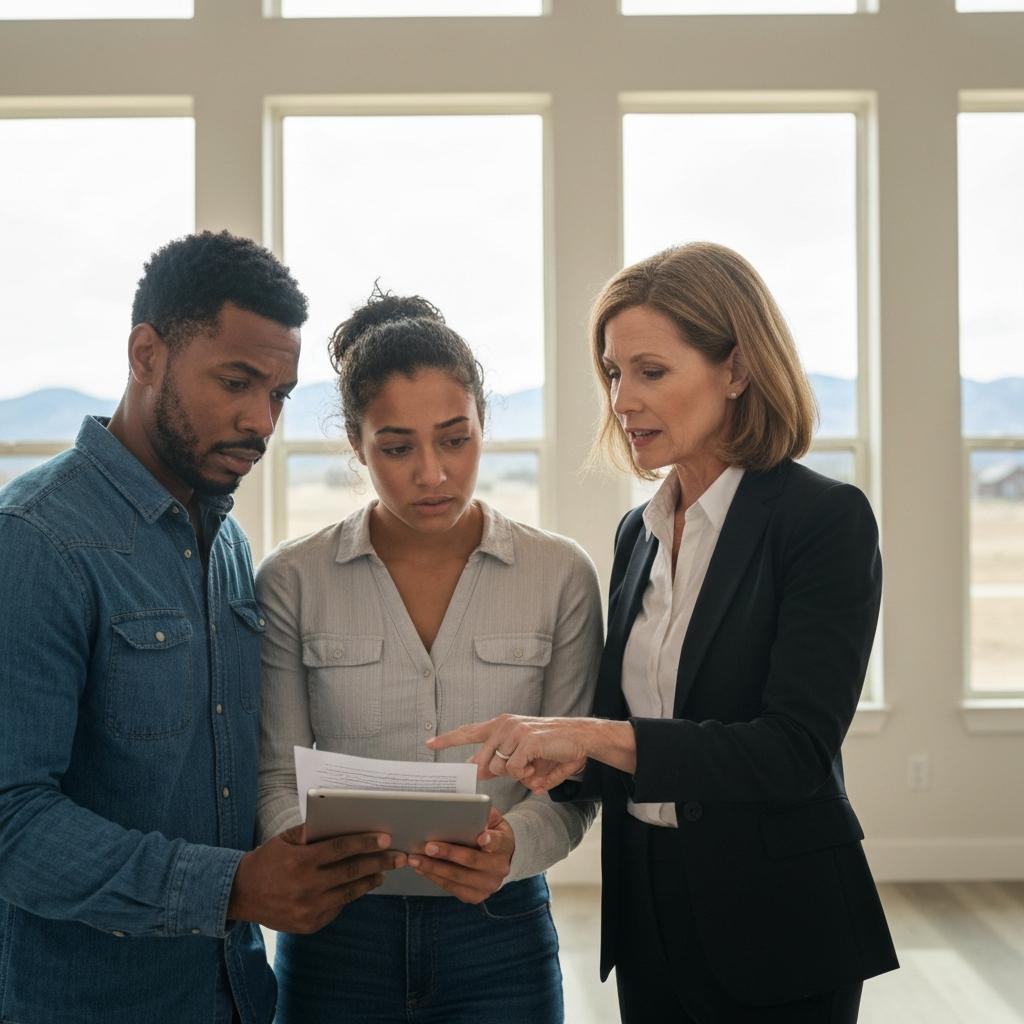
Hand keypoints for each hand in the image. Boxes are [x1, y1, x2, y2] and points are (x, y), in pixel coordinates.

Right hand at [227, 826, 405, 933]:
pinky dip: (350, 896)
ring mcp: (308, 909)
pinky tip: (360, 886)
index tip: (385, 839)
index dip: (365, 843)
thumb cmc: (267, 860)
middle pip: (351, 872)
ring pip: (348, 893)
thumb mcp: (285, 840)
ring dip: (369, 881)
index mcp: (301, 862)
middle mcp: (306, 887)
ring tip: (384, 872)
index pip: (340, 849)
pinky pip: (337, 908)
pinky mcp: (309, 924)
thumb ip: (311, 831)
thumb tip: (340, 821)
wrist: (241, 894)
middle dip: (378, 863)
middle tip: (398, 857)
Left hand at [406, 808, 513, 903]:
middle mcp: (499, 868)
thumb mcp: (493, 820)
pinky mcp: (476, 896)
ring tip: (415, 859)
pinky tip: (422, 868)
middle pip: (471, 861)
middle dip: (448, 853)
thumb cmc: (492, 834)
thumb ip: (483, 814)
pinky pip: (452, 888)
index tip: (481, 837)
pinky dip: (435, 878)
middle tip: (428, 846)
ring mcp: (488, 885)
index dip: (490, 841)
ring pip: (458, 878)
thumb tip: (467, 808)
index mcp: (505, 845)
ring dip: (433, 868)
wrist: (501, 858)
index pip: (498, 842)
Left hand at [427, 715, 588, 792]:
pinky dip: (526, 774)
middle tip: (524, 768)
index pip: (469, 732)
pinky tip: (537, 765)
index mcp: (501, 725)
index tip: (429, 743)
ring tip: (533, 764)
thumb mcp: (524, 757)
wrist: (580, 738)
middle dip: (499, 772)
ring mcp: (514, 731)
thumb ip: (501, 764)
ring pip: (498, 768)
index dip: (448, 739)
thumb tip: (480, 773)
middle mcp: (503, 724)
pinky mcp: (526, 740)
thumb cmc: (553, 748)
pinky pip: (514, 769)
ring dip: (516, 773)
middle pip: (483, 761)